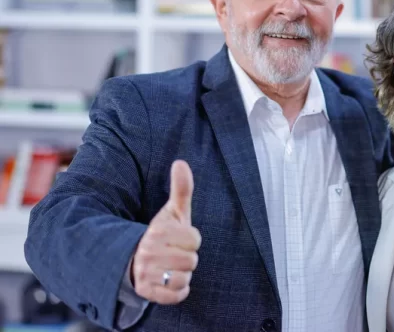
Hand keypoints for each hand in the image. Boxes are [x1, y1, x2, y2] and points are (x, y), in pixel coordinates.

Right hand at [132, 160, 201, 303]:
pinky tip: (169, 280)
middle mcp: (149, 252)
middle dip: (187, 257)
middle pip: (192, 260)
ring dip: (183, 274)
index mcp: (158, 231)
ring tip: (170, 266)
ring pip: (185, 277)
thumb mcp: (172, 212)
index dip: (191, 239)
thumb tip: (181, 162)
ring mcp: (146, 273)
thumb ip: (181, 189)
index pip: (195, 239)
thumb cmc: (162, 234)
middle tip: (173, 253)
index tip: (178, 238)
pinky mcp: (147, 292)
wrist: (134, 259)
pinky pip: (177, 295)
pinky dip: (178, 290)